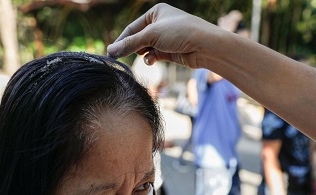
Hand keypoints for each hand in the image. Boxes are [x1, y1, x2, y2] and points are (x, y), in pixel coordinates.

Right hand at [106, 4, 220, 68]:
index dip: (121, 40)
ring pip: (145, 48)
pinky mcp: (170, 51)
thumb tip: (111, 51)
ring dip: (142, 53)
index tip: (110, 53)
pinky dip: (151, 58)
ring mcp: (165, 38)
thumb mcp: (151, 35)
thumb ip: (130, 44)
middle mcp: (160, 24)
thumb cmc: (180, 33)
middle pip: (137, 38)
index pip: (132, 28)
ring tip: (142, 56)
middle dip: (131, 48)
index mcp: (155, 13)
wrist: (205, 46)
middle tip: (119, 58)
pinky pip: (154, 55)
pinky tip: (151, 60)